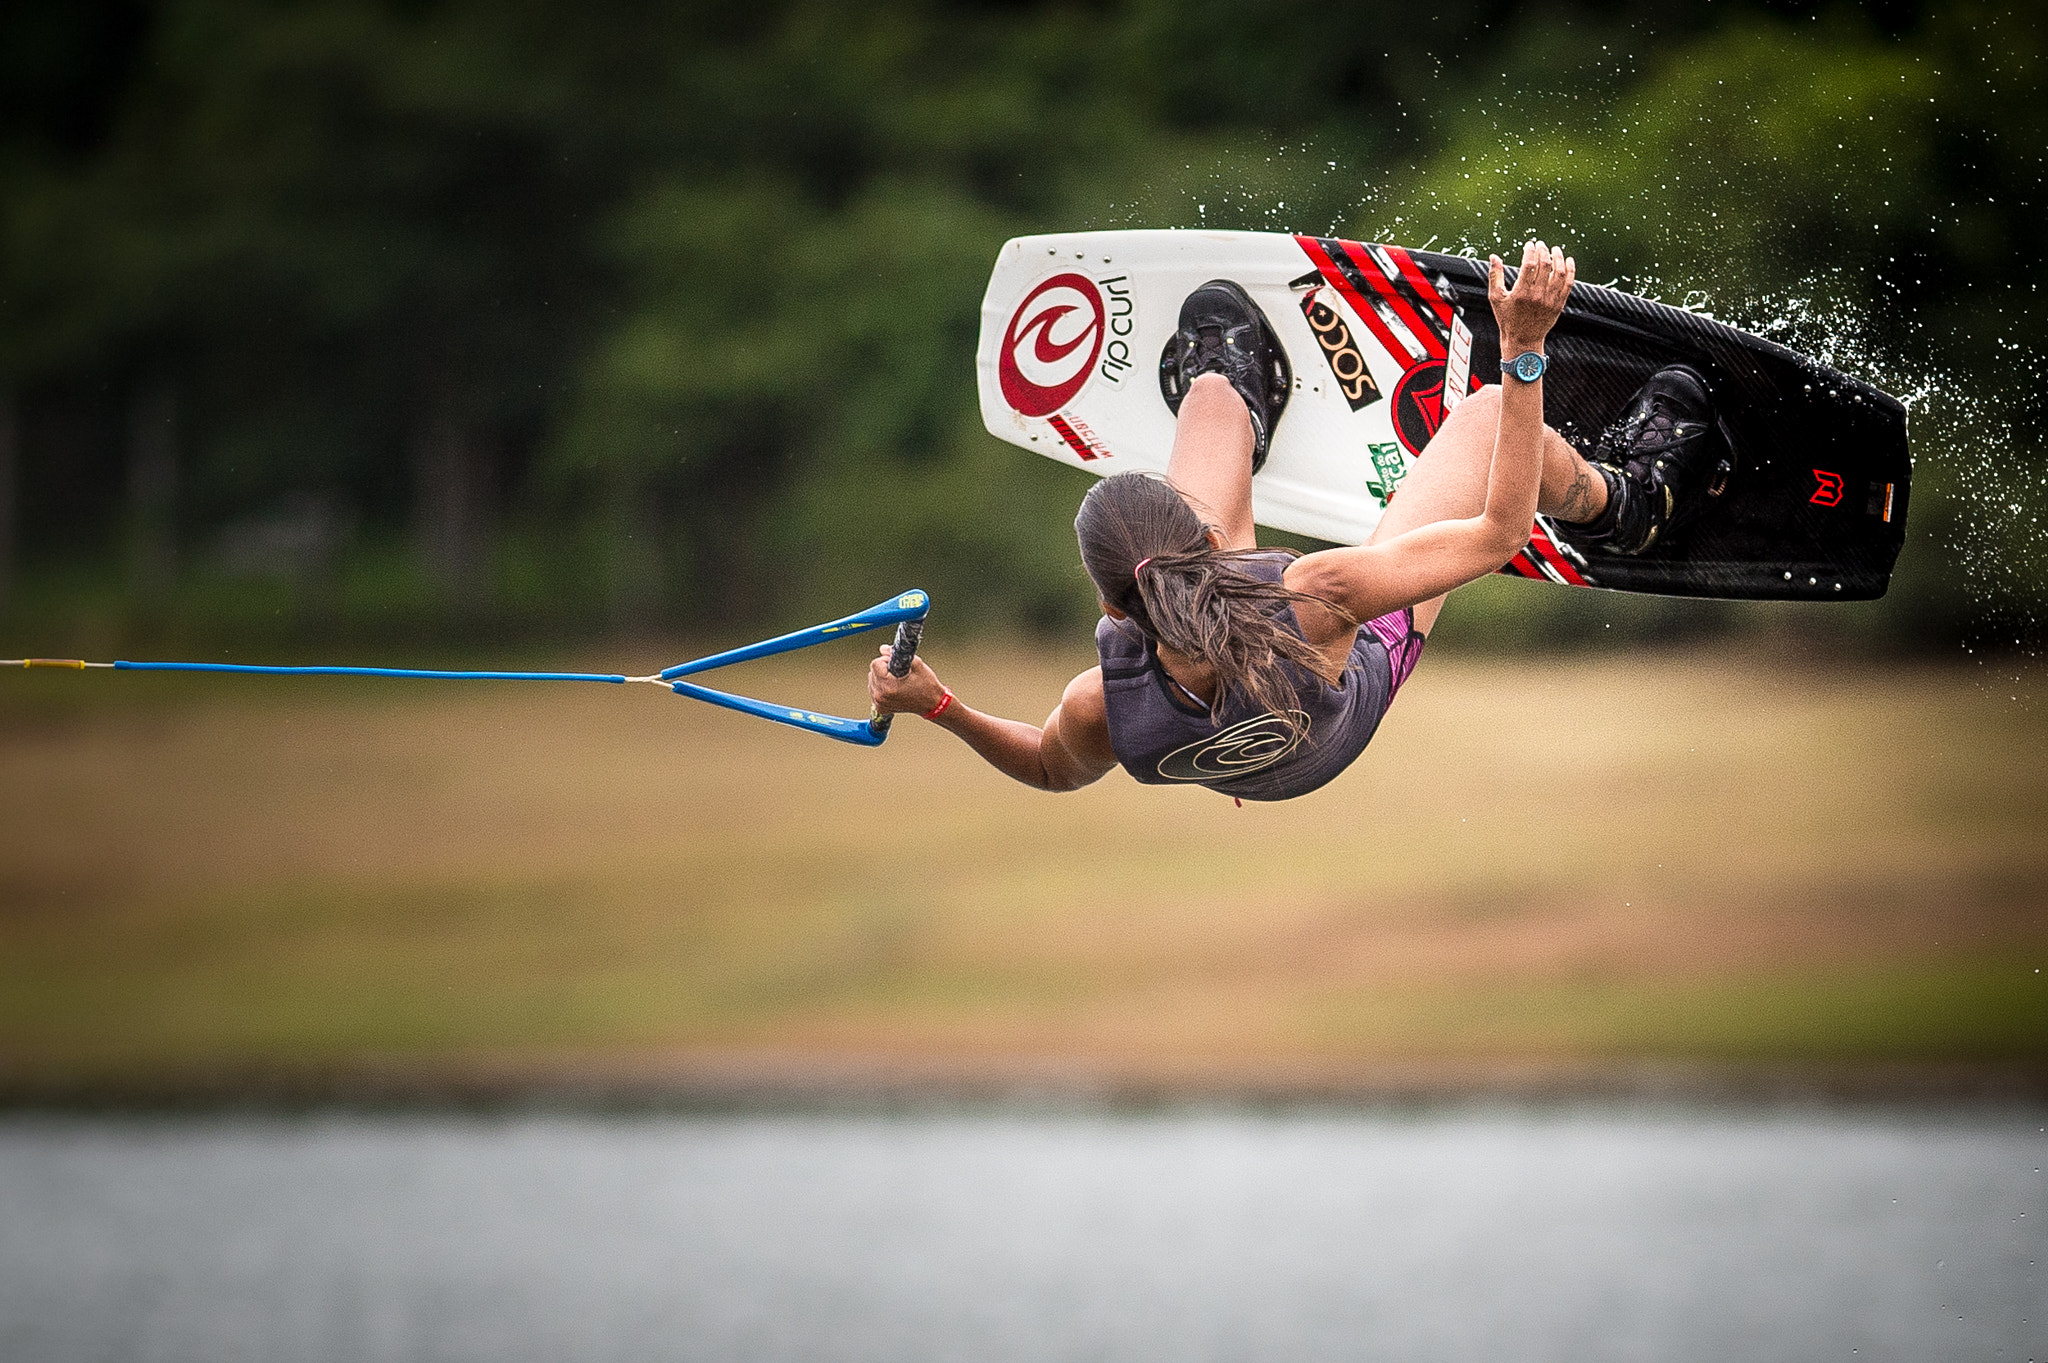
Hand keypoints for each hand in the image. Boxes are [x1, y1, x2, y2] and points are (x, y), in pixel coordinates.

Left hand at [868, 647, 946, 715]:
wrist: (932, 702)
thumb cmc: (927, 684)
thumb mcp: (916, 664)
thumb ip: (897, 654)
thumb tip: (882, 648)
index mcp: (888, 686)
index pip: (875, 664)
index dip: (886, 660)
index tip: (897, 665)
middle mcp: (881, 696)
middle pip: (872, 672)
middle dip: (883, 669)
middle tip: (898, 674)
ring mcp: (880, 703)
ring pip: (872, 681)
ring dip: (881, 678)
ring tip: (896, 682)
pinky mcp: (880, 707)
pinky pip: (874, 691)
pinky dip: (882, 688)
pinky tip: (893, 689)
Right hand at [1488, 239, 1574, 353]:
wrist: (1522, 340)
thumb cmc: (1507, 319)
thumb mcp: (1496, 298)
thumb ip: (1495, 276)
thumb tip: (1494, 257)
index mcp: (1521, 293)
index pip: (1529, 264)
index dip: (1530, 251)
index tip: (1529, 244)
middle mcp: (1537, 296)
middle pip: (1545, 265)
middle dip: (1543, 250)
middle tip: (1541, 244)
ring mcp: (1550, 300)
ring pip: (1559, 272)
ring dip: (1559, 257)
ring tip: (1555, 249)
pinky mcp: (1559, 304)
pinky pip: (1568, 284)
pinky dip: (1570, 270)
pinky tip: (1568, 260)